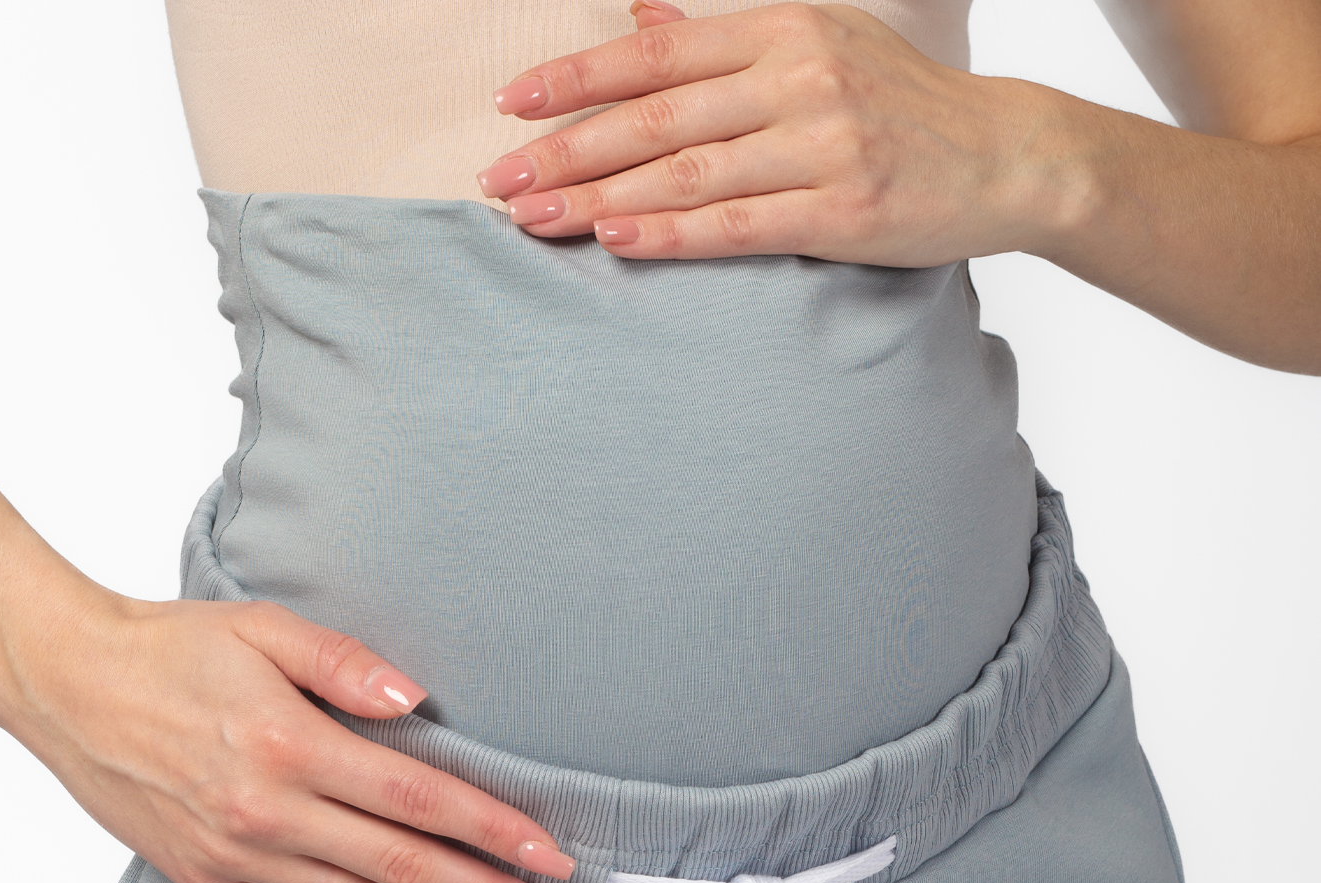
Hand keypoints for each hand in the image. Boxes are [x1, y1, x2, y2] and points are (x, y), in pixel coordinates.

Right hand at [0, 492, 575, 882]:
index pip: (417, 798)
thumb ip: (346, 663)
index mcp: (289, 745)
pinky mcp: (219, 882)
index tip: (549, 854)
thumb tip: (419, 698)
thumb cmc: (170, 650)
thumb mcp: (262, 628)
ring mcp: (243, 857)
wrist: (69, 689)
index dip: (492, 831)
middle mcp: (269, 812)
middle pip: (405, 868)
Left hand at [477, 1, 1052, 264]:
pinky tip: (614, 239)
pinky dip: (670, 234)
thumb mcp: (819, 47)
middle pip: (656, 114)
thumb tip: (641, 14)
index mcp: (782, 30)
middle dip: (566, 148)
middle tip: (498, 178)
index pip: (657, 51)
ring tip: (534, 220)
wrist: (1005, 156)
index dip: (579, 77)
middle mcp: (797, 78)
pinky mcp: (842, 210)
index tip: (514, 102)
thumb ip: (726, 42)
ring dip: (599, 198)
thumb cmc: (903, 107)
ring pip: (685, 171)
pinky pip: (737, 225)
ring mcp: (821, 144)